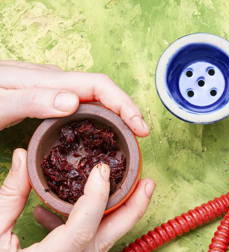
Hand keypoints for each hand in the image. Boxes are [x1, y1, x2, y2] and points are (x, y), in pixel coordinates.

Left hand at [0, 60, 148, 135]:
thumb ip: (32, 100)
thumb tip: (74, 101)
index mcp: (49, 81)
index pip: (99, 86)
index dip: (125, 105)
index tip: (140, 128)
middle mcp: (55, 81)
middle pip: (103, 90)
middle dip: (127, 110)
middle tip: (140, 137)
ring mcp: (51, 88)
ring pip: (94, 97)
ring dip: (116, 114)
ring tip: (127, 135)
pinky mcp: (47, 97)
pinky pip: (81, 104)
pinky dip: (99, 117)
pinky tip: (100, 131)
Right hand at [0, 149, 154, 251]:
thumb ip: (10, 195)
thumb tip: (26, 158)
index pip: (79, 233)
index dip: (95, 199)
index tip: (102, 171)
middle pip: (105, 241)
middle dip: (131, 211)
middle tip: (146, 184)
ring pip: (102, 245)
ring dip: (120, 216)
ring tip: (134, 190)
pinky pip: (87, 247)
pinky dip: (93, 224)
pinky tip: (82, 204)